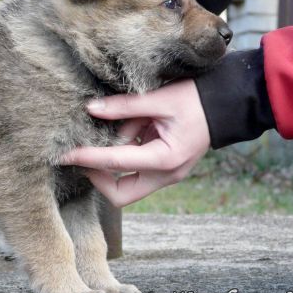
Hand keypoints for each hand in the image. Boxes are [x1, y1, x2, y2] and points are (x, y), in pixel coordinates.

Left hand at [62, 80, 209, 206]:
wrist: (229, 103)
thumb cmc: (197, 99)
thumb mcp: (159, 99)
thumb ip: (124, 106)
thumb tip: (90, 109)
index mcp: (165, 159)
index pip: (114, 163)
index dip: (85, 158)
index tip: (63, 155)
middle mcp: (166, 175)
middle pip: (120, 194)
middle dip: (98, 176)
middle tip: (83, 153)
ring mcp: (167, 175)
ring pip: (127, 183)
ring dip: (115, 157)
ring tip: (128, 122)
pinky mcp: (165, 169)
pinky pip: (136, 168)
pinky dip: (127, 150)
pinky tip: (134, 126)